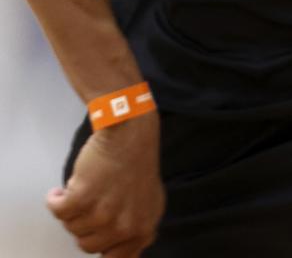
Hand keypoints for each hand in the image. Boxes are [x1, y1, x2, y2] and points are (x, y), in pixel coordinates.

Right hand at [46, 112, 164, 256]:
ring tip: (83, 188)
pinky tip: (60, 192)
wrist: (130, 133)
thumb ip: (139, 232)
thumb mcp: (151, 203)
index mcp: (141, 230)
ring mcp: (102, 213)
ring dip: (72, 209)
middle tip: (91, 203)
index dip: (100, 244)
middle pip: (86, 245)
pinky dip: (54, 200)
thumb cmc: (138, 164)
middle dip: (85, 224)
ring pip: (71, 227)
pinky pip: (57, 211)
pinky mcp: (82, 197)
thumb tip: (128, 255)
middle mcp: (122, 226)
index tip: (93, 233)